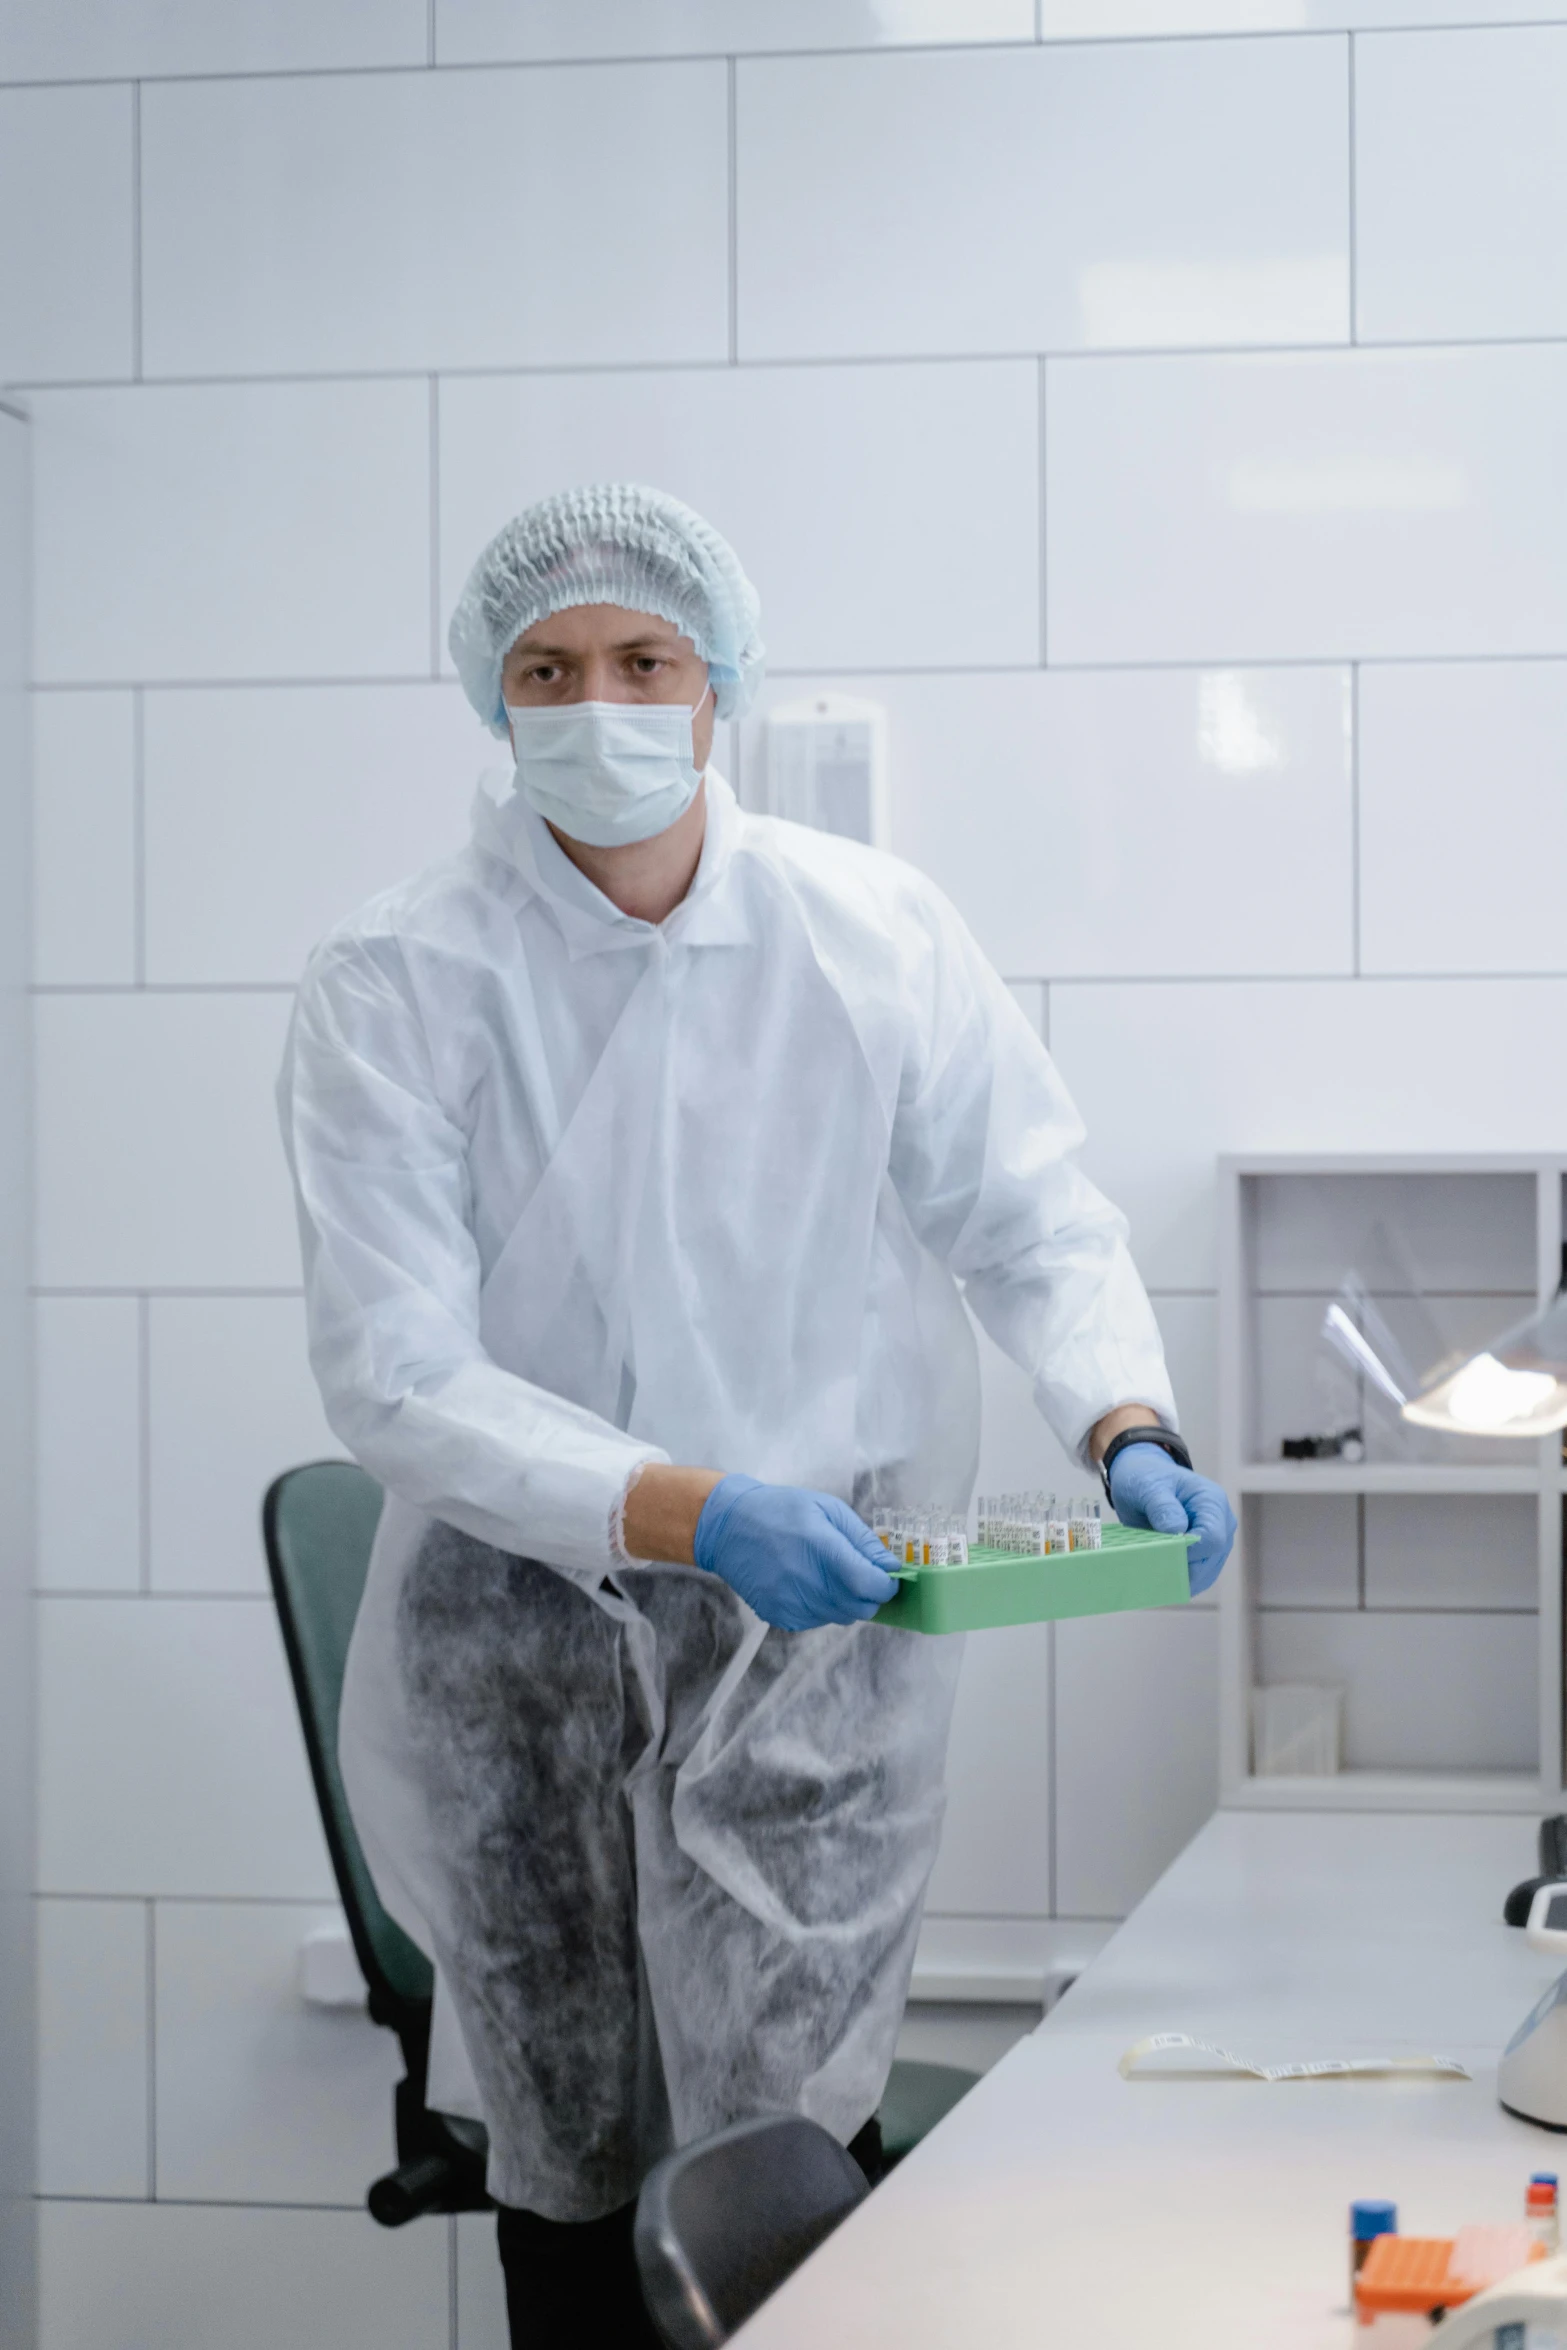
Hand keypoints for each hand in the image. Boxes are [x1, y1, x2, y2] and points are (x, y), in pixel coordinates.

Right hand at [692, 1475, 898, 1630]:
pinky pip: (817, 1620)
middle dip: (869, 1593)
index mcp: (824, 1551)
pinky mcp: (780, 1617)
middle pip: (861, 1608)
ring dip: (846, 1600)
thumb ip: (862, 1540)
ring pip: (841, 1617)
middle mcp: (808, 1583)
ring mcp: (792, 1604)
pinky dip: (822, 1606)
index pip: (872, 1586)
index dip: (887, 1584)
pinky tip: (807, 1582)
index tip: (887, 1575)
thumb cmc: (781, 1511)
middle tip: (860, 1573)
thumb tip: (890, 1566)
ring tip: (828, 1573)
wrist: (728, 1527)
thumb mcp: (828, 1509)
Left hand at [1107, 1445, 1235, 1596]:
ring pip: (1206, 1574)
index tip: (1161, 1550)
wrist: (1143, 1479)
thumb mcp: (1147, 1485)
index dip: (1188, 1551)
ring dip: (1179, 1578)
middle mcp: (1222, 1524)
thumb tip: (1177, 1530)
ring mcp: (1217, 1542)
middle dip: (1182, 1568)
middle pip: (1211, 1560)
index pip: (1212, 1538)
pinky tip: (1159, 1579)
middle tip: (1151, 1569)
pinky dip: (1179, 1581)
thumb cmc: (1147, 1478)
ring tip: (1152, 1575)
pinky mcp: (1205, 1555)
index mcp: (1212, 1502)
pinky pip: (1198, 1577)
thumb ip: (1163, 1506)